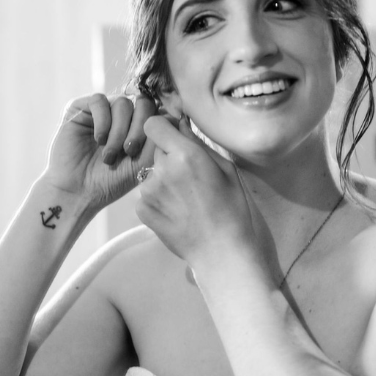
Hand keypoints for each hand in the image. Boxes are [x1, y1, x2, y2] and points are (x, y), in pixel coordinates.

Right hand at [42, 93, 157, 211]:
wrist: (77, 191)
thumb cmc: (110, 182)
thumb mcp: (143, 163)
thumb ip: (159, 141)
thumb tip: (176, 118)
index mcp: (140, 127)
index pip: (158, 111)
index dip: (159, 125)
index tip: (154, 147)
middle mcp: (123, 116)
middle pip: (144, 103)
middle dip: (140, 128)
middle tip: (130, 151)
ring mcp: (103, 111)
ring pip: (122, 103)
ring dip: (118, 131)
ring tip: (110, 155)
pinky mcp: (81, 108)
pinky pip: (99, 100)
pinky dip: (102, 121)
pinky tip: (98, 140)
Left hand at [135, 115, 266, 270]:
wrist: (222, 251)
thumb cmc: (233, 209)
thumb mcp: (225, 169)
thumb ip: (198, 144)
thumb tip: (181, 124)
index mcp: (185, 155)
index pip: (153, 124)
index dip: (162, 128)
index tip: (172, 136)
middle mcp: (161, 170)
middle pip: (154, 150)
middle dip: (168, 157)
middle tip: (189, 176)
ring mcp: (147, 192)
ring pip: (150, 173)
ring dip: (163, 179)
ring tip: (185, 199)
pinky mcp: (141, 210)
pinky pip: (146, 194)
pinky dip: (158, 199)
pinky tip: (177, 212)